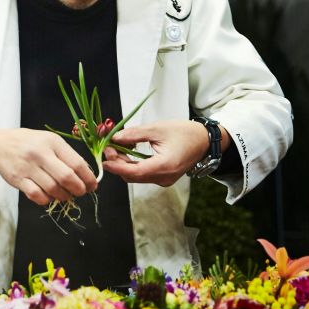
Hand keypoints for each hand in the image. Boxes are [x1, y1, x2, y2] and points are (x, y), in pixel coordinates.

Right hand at [0, 128, 96, 205]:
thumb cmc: (28, 143)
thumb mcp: (48, 140)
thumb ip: (66, 155)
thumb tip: (86, 174)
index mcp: (52, 142)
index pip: (77, 163)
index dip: (88, 178)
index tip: (92, 185)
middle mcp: (40, 153)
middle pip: (67, 178)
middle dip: (78, 190)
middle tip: (80, 192)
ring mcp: (28, 167)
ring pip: (53, 189)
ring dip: (64, 196)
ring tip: (65, 195)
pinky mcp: (18, 179)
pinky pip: (37, 195)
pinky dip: (47, 200)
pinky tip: (49, 196)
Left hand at [103, 119, 221, 186]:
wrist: (205, 141)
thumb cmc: (185, 133)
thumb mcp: (157, 129)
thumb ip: (134, 134)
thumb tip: (114, 138)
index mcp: (165, 166)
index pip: (134, 172)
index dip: (116, 166)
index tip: (104, 159)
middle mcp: (164, 177)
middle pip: (132, 176)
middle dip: (117, 163)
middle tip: (108, 147)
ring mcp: (164, 180)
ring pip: (136, 176)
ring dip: (123, 164)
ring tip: (116, 148)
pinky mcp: (163, 177)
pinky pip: (143, 174)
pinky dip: (132, 165)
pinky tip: (126, 153)